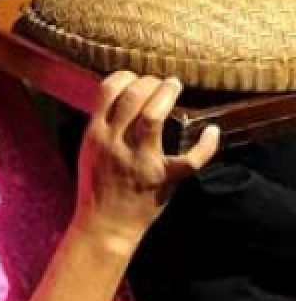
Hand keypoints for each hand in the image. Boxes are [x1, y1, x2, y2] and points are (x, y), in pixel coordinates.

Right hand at [73, 71, 219, 255]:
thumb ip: (102, 126)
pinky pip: (189, 160)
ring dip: (166, 95)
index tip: (136, 77)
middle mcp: (115, 143)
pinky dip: (205, 146)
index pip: (107, 91)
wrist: (104, 224)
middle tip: (161, 82)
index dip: (124, 76)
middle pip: (133, 98)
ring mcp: (139, 160)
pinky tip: (212, 132)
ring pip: (153, 117)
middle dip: (149, 82)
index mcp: (95, 134)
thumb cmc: (96, 186)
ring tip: (175, 86)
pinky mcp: (162, 179)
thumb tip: (118, 99)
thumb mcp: (88, 150)